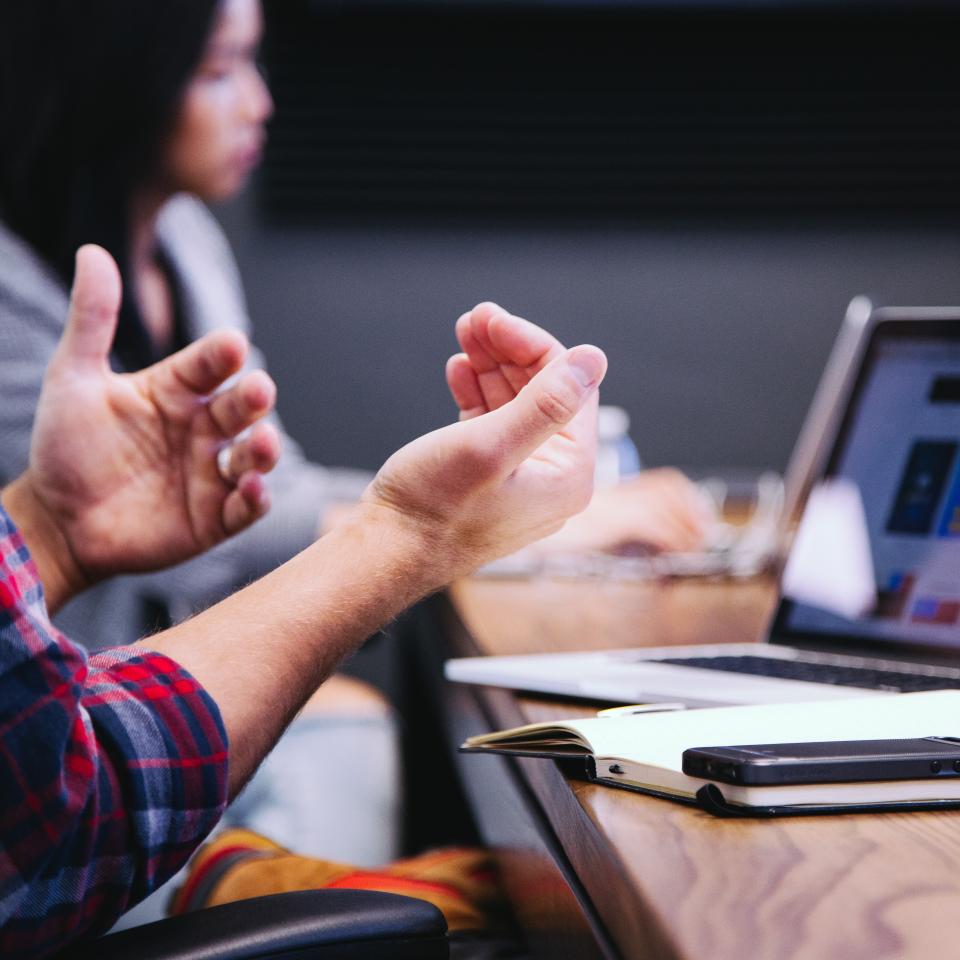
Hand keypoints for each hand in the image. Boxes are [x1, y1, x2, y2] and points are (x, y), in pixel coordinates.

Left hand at [3, 245, 280, 609]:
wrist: (56, 521)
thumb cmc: (66, 448)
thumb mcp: (73, 379)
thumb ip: (91, 320)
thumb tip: (92, 251)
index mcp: (176, 391)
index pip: (209, 365)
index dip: (222, 355)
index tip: (231, 344)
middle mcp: (201, 428)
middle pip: (240, 408)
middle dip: (254, 398)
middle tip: (258, 390)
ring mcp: (211, 473)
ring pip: (253, 456)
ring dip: (264, 449)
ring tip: (262, 443)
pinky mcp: (214, 518)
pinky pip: (245, 508)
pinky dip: (255, 499)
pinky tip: (251, 488)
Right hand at [445, 303, 713, 554]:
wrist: (385, 554)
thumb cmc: (433, 509)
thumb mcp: (490, 447)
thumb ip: (545, 403)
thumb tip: (593, 359)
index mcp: (568, 474)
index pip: (570, 388)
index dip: (533, 346)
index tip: (494, 319)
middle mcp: (552, 478)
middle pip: (543, 392)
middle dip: (509, 351)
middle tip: (475, 318)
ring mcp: (521, 478)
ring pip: (515, 404)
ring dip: (491, 366)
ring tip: (464, 335)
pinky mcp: (489, 478)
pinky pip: (493, 424)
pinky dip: (477, 393)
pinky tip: (459, 370)